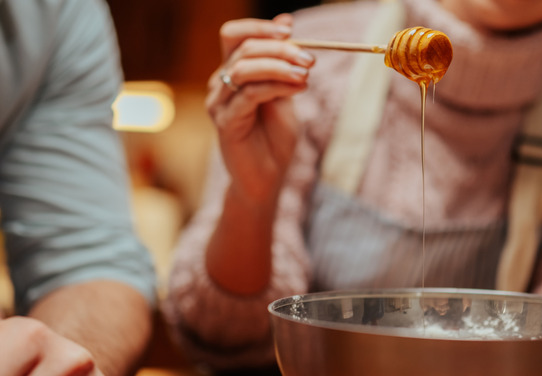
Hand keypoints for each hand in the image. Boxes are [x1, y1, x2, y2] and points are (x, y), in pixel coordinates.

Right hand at [206, 14, 315, 206]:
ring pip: (244, 69)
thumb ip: (282, 62)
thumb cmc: (274, 137)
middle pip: (243, 49)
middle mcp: (219, 85)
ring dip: (279, 66)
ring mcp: (219, 104)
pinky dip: (277, 87)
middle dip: (279, 49)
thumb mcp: (284, 92)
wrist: (268, 177)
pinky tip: (299, 89)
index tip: (290, 32)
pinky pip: (250, 95)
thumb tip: (286, 21)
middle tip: (309, 59)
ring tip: (306, 74)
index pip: (233, 35)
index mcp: (231, 73)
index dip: (259, 28)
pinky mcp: (226, 123)